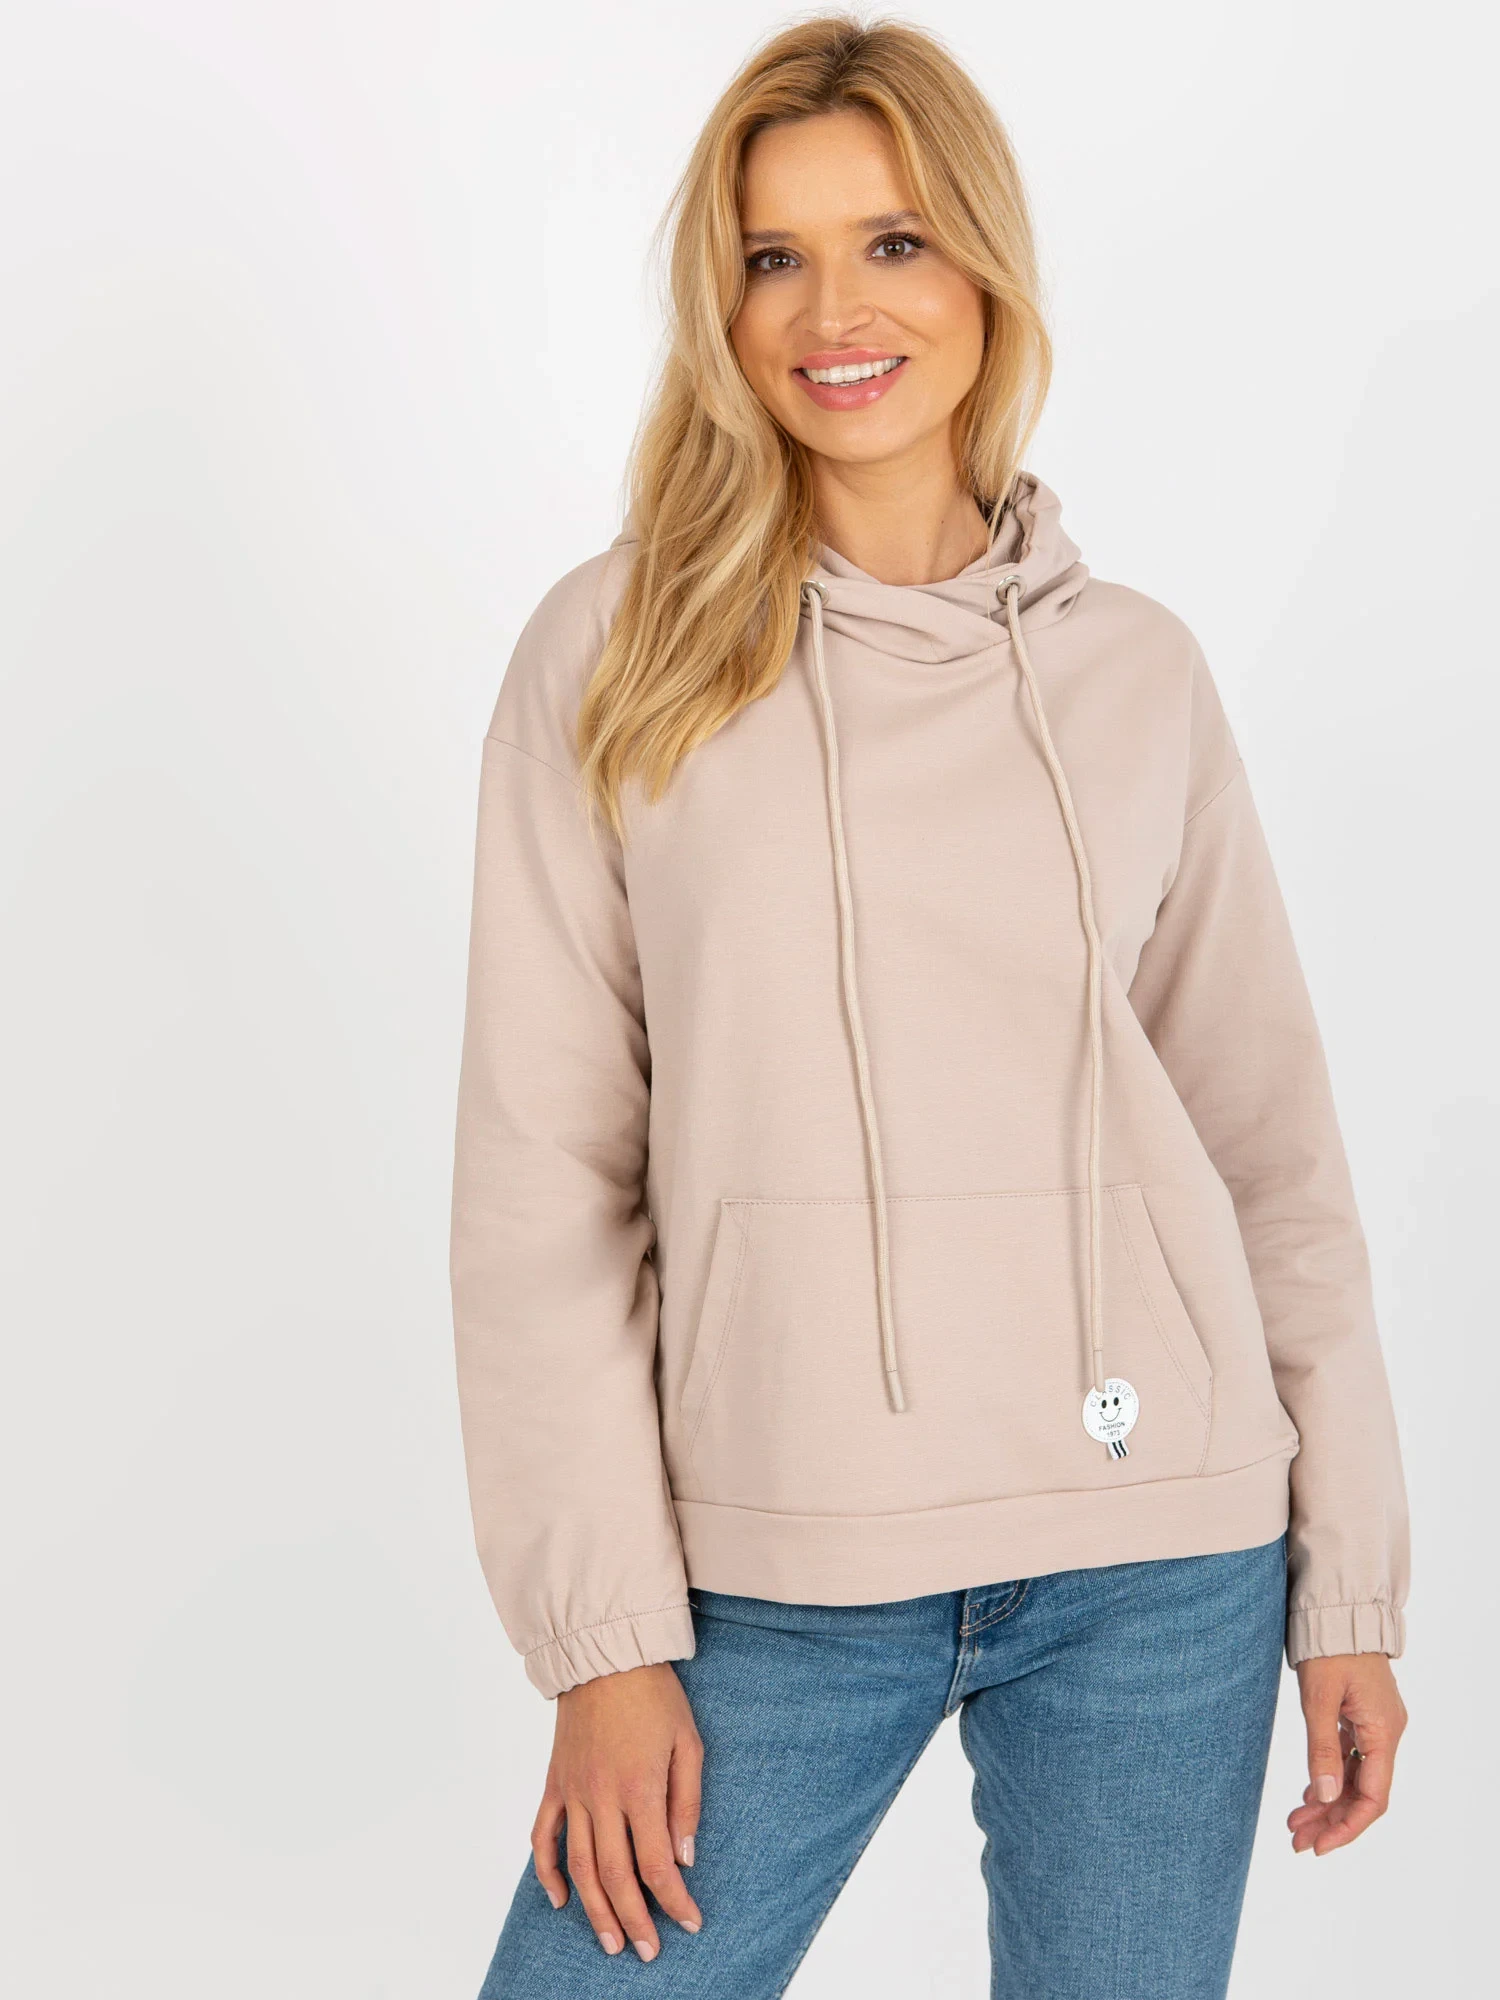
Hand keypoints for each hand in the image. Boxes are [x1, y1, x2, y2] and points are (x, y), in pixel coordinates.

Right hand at [532, 1660, 703, 1959]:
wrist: (605, 1655)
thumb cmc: (655, 1696)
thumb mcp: (688, 1742)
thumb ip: (687, 1803)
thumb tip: (683, 1858)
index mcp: (639, 1787)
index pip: (655, 1864)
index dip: (674, 1901)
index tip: (690, 1923)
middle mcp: (601, 1796)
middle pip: (614, 1876)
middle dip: (634, 1919)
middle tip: (648, 1951)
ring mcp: (572, 1792)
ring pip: (577, 1867)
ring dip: (594, 1910)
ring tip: (611, 1941)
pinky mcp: (554, 1783)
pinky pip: (543, 1837)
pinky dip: (547, 1873)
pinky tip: (560, 1900)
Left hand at [1289, 1652, 1406, 1854]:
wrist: (1338, 1609)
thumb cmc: (1329, 1647)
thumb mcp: (1319, 1698)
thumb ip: (1323, 1748)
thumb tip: (1326, 1797)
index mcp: (1383, 1732)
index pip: (1373, 1798)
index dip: (1347, 1826)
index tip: (1319, 1846)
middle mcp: (1385, 1732)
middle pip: (1363, 1792)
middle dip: (1331, 1820)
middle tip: (1297, 1841)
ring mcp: (1375, 1724)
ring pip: (1355, 1777)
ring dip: (1328, 1801)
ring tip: (1296, 1823)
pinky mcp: (1361, 1714)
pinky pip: (1350, 1757)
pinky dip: (1330, 1776)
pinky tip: (1310, 1793)